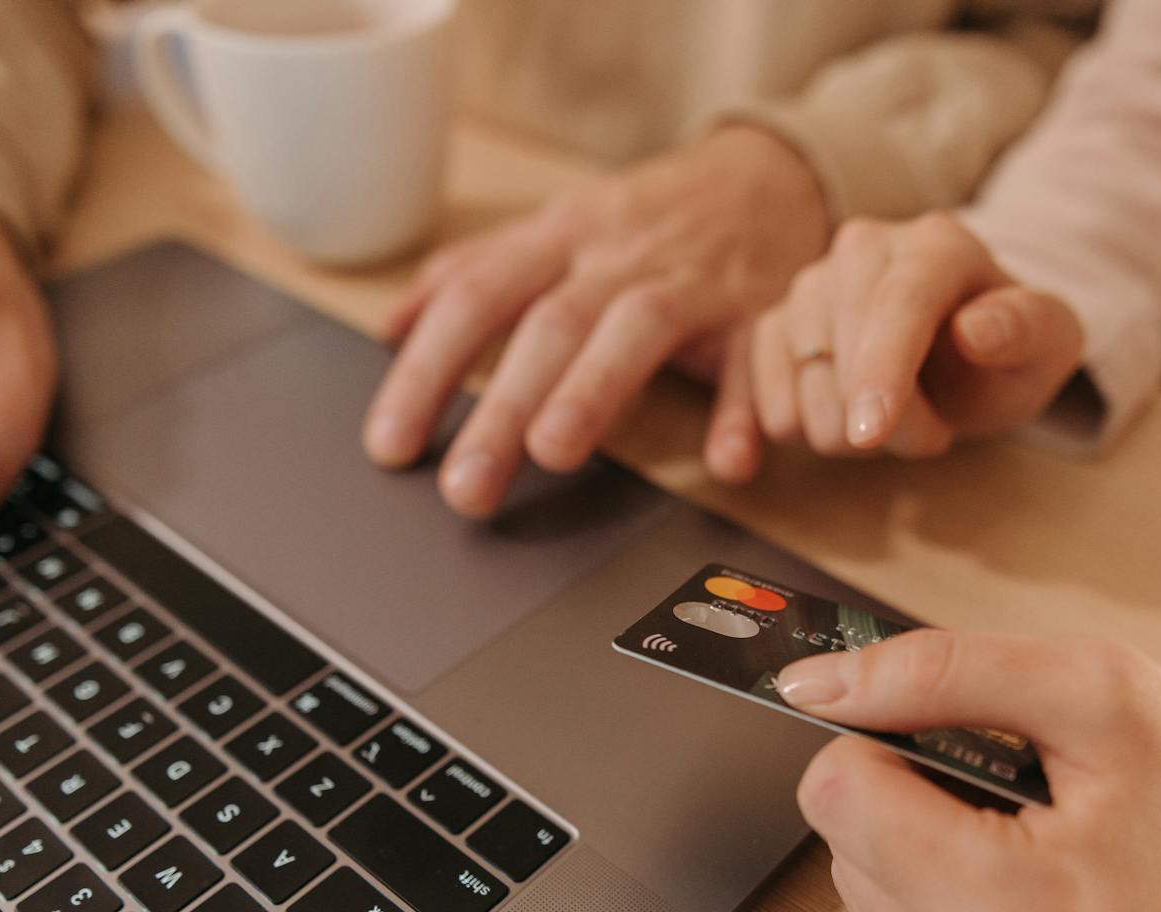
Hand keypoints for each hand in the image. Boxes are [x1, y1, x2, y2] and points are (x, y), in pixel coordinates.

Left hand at [362, 125, 829, 513]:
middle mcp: (618, 257)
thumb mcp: (556, 227)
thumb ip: (475, 272)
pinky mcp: (758, 314)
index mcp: (558, 237)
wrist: (770, 177)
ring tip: (553, 454)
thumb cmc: (647, 220)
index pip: (476, 297)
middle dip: (501, 407)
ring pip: (637, 330)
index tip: (391, 444)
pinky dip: (741, 412)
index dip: (428, 370)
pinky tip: (726, 462)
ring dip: (593, 390)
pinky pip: (750, 362)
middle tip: (464, 486)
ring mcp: (690, 283)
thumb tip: (390, 327)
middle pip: (550, 325)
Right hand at [736, 213, 1081, 462]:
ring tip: (889, 419)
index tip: (871, 434)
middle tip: (932, 431)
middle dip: (888, 422)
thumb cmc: (1007, 352)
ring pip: (800, 386)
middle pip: (844, 353)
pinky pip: (756, 395)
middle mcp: (862, 249)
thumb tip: (979, 329)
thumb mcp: (1047, 344)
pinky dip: (775, 432)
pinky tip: (781, 447)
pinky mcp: (774, 326)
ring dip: (845, 433)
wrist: (966, 353)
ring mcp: (810, 286)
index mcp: (935, 244)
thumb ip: (1027, 329)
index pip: (899, 304)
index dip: (882, 371)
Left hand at [776, 630, 1160, 911]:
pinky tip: (1028, 885)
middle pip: (843, 844)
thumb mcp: (1095, 690)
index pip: (837, 793)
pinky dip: (946, 899)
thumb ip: (942, 672)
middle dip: (909, 794)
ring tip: (1031, 837)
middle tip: (1017, 790)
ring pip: (865, 893)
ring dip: (923, 847)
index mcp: (1008, 911)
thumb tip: (815, 685)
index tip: (952, 736)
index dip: (885, 738)